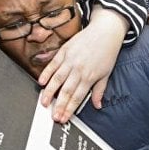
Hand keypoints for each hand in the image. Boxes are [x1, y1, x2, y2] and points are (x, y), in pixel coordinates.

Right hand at [38, 5, 127, 120]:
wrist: (105, 31)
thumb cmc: (107, 52)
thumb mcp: (106, 73)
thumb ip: (99, 90)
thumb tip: (97, 105)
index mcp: (89, 77)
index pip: (77, 97)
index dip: (69, 109)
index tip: (63, 118)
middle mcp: (78, 69)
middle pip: (66, 91)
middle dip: (58, 105)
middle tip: (53, 116)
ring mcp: (70, 60)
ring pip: (57, 79)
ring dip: (49, 92)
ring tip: (43, 102)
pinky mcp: (64, 51)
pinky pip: (53, 64)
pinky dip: (46, 73)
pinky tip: (41, 82)